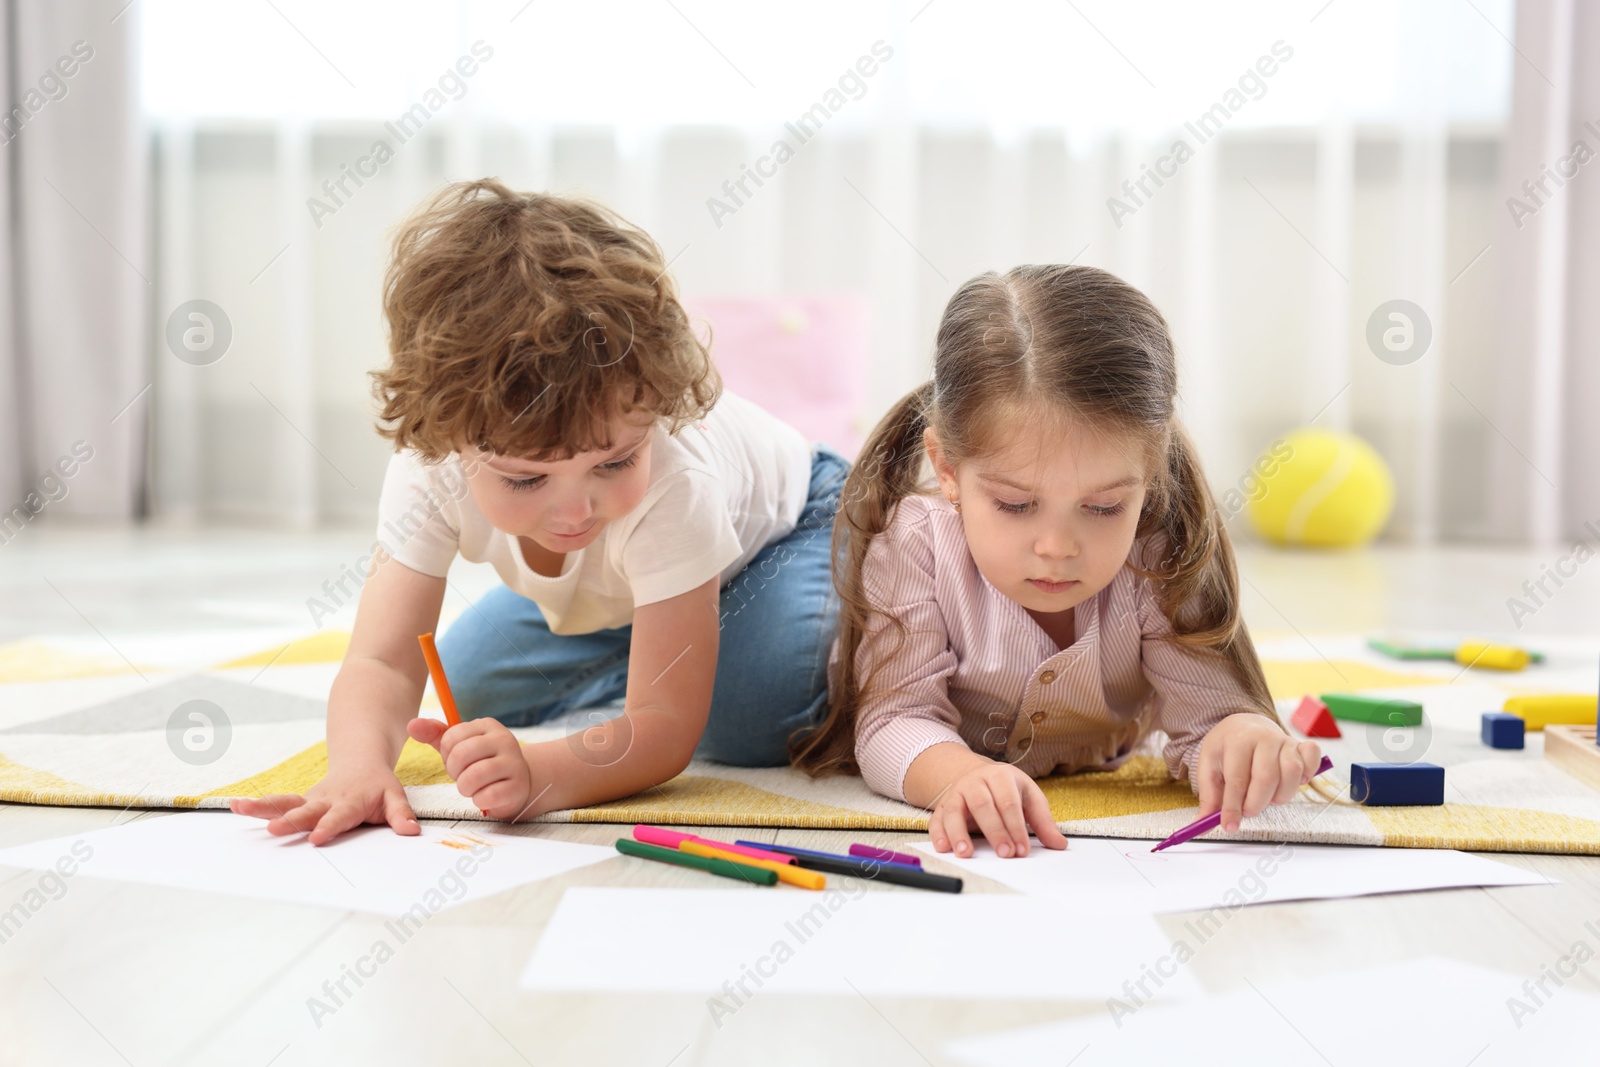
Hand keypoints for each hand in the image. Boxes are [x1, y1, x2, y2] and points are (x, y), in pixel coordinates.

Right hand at [229, 765, 417, 846]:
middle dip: (292, 821)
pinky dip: (256, 805)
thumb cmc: (378, 787)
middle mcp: (326, 801)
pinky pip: (277, 803)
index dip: (329, 826)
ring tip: (240, 808)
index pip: (339, 817)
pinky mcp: (299, 801)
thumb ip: (401, 814)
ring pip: (285, 803)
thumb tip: (411, 831)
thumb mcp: (395, 797)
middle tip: (275, 830)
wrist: (361, 763)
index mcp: (350, 803)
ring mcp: (310, 800)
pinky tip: (234, 806)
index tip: (317, 838)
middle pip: (307, 811)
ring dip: (263, 807)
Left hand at [407, 717, 534, 820]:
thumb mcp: (459, 745)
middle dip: (454, 771)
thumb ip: (435, 735)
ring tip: (472, 787)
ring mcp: (514, 763)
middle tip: (463, 776)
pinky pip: (487, 796)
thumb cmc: (482, 762)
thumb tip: (411, 725)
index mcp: (487, 726)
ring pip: (473, 777)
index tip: (457, 761)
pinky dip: (479, 800)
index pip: (452, 737)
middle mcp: (504, 739)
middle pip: (461, 754)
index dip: (447, 754)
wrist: (518, 783)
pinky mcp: (518, 786)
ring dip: (465, 787)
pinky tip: (486, 797)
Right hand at [928, 760, 1068, 858]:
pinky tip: (944, 848)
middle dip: (994, 831)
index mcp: (1000, 777)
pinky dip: (938, 833)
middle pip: (983, 805)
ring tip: (966, 853)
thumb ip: (1043, 821)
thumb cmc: (1007, 790)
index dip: (1016, 826)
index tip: (1023, 850)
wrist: (977, 775)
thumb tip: (1060, 844)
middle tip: (1005, 854)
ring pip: (954, 810)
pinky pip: (936, 819)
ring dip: (959, 833)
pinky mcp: (942, 806)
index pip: (1008, 802)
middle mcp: (975, 782)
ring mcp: (956, 793)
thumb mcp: (1028, 797)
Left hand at [1196, 712, 1321, 831]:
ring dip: (1281, 795)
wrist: (1244, 726)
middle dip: (1256, 803)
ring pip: (1292, 772)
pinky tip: (1293, 783)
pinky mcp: (1301, 745)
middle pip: (1267, 778)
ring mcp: (1285, 740)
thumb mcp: (1209, 767)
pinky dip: (1307, 774)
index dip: (1233, 807)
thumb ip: (1209, 797)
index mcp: (1237, 740)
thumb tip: (1201, 826)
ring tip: (1268, 798)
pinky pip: (1312, 758)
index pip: (1237, 779)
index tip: (1229, 825)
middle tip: (1248, 811)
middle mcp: (1263, 737)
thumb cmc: (1226, 749)